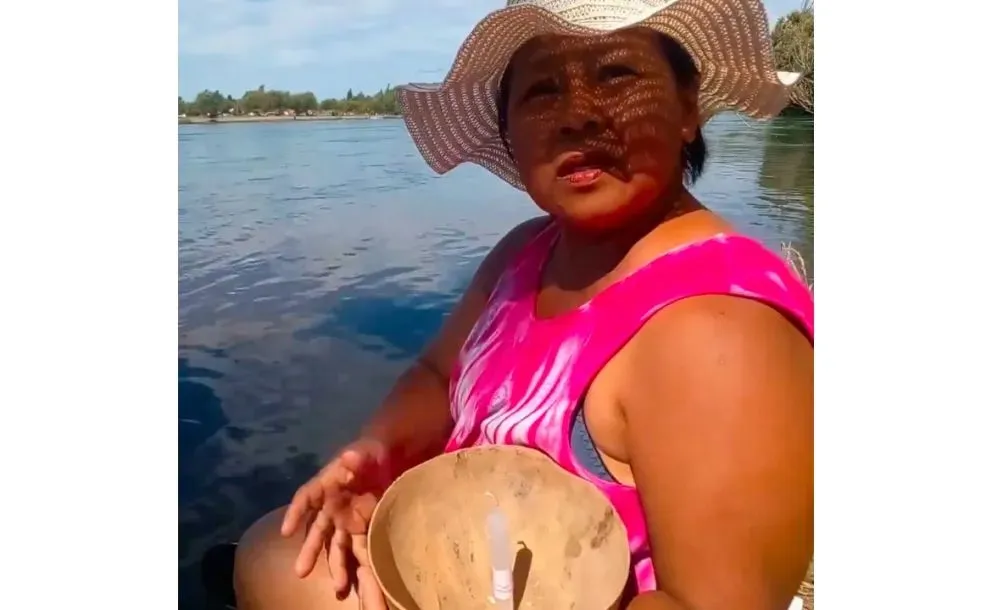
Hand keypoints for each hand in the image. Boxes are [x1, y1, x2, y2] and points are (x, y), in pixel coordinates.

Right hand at [281, 438, 392, 591]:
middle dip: (310, 550)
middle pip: (318, 529)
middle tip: (300, 572)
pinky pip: (358, 546)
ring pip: (337, 544)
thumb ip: (358, 455)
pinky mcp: (361, 528)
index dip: (295, 512)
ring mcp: (345, 518)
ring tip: (338, 588)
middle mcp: (331, 504)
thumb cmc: (371, 452)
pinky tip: (359, 580)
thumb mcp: (368, 450)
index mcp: (327, 483)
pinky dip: (357, 563)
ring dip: (336, 565)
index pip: (306, 497)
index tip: (286, 531)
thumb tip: (349, 457)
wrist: (387, 461)